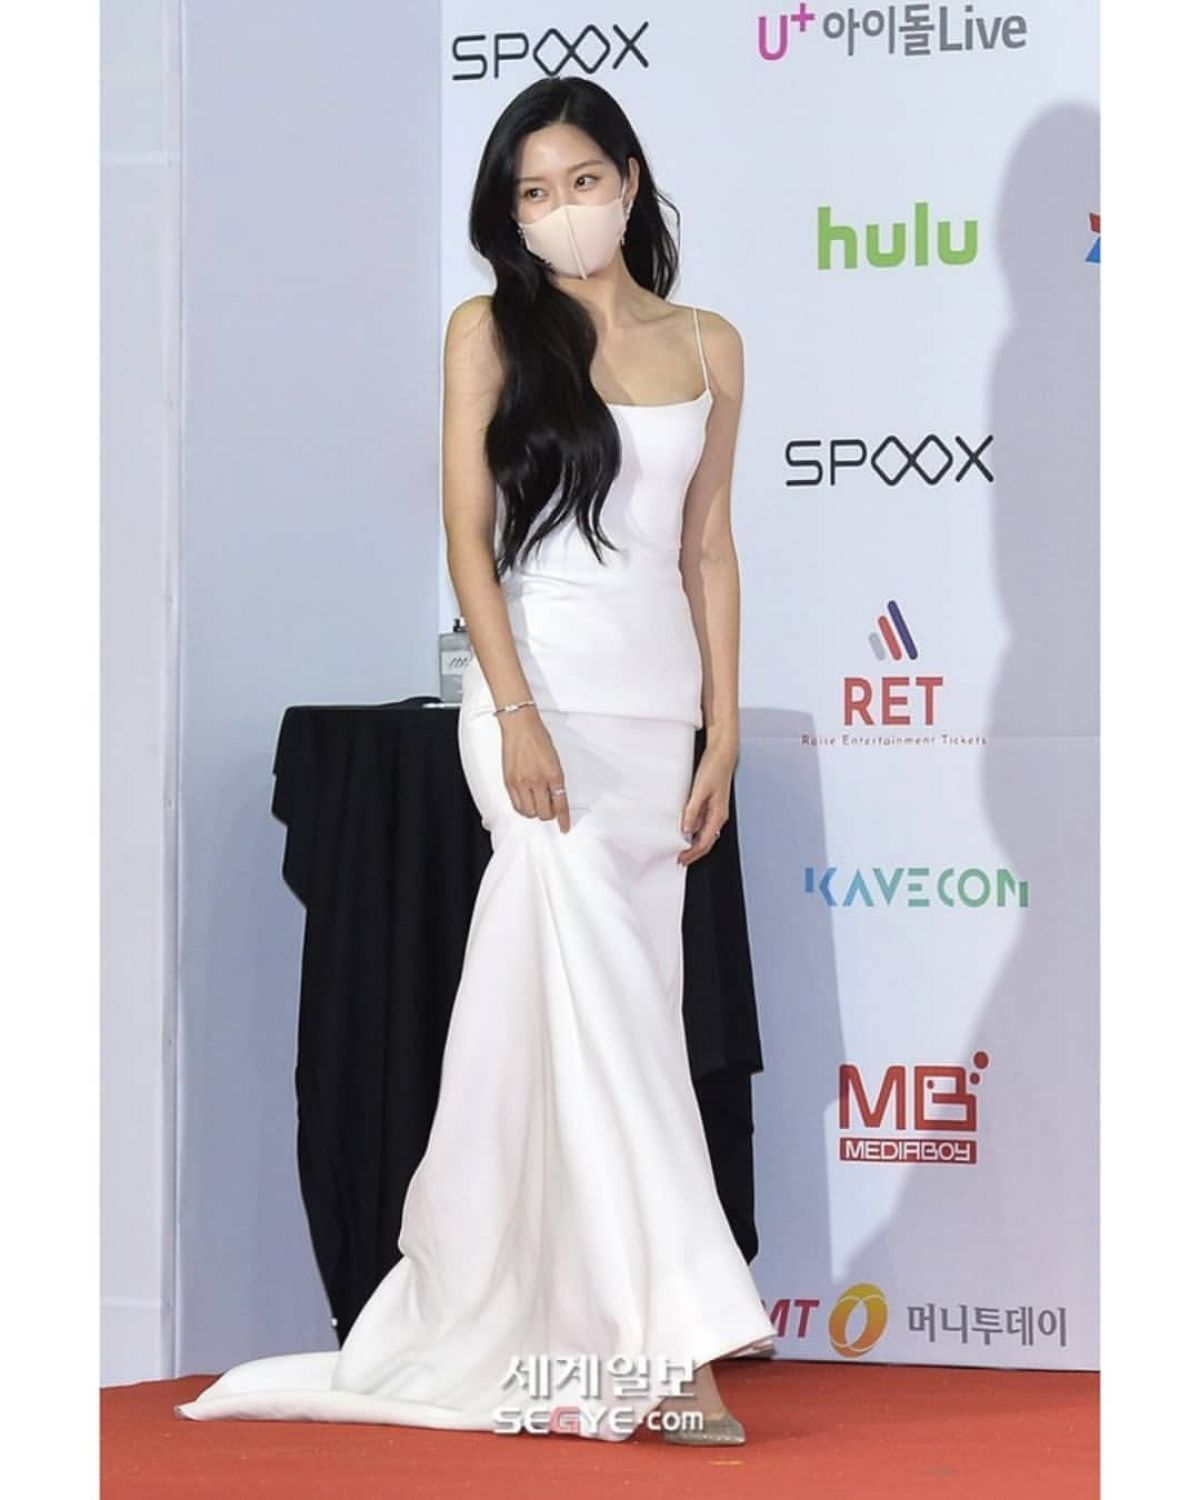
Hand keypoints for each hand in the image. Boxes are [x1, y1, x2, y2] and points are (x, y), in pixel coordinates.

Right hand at [499, 709, 570, 831]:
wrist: (520, 725)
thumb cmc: (538, 738)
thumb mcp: (554, 760)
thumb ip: (555, 780)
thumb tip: (554, 798)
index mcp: (554, 774)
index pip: (561, 805)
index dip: (563, 820)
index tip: (564, 828)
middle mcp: (538, 781)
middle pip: (544, 813)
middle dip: (548, 814)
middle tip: (548, 807)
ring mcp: (522, 782)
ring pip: (529, 812)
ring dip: (534, 811)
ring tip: (535, 801)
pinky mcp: (509, 782)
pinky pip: (516, 805)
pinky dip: (522, 807)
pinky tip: (525, 800)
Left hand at [678, 745, 734, 865]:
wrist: (722, 754)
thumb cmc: (715, 768)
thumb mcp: (700, 790)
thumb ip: (692, 810)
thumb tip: (686, 829)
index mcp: (718, 815)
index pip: (705, 842)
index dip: (692, 853)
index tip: (681, 859)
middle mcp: (718, 816)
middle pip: (705, 841)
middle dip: (693, 852)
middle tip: (679, 859)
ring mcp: (714, 810)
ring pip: (703, 833)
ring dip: (692, 842)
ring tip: (679, 846)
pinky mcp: (710, 804)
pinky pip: (701, 822)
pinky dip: (692, 829)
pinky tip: (683, 828)